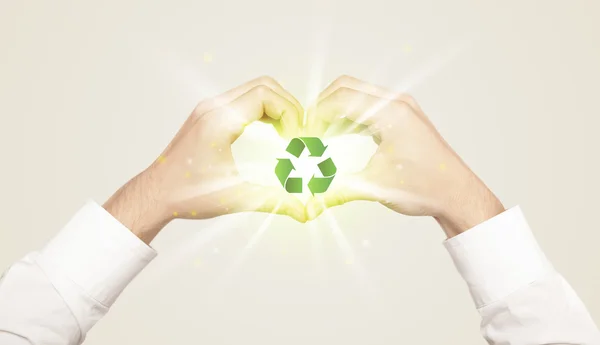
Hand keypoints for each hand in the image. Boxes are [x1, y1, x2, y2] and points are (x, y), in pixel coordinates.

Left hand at [104, 77, 306, 242]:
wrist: (155, 194)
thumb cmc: (188, 195)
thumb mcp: (237, 198)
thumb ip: (275, 201)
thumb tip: (306, 212)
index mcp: (220, 122)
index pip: (266, 95)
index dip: (290, 113)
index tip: (296, 138)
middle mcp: (213, 108)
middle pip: (264, 85)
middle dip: (288, 106)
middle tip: (297, 134)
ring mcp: (208, 108)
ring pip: (253, 89)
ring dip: (276, 106)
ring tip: (286, 134)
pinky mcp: (207, 114)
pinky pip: (242, 99)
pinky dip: (262, 109)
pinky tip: (269, 133)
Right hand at [305, 76, 504, 236]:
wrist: (456, 193)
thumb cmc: (425, 189)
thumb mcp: (374, 187)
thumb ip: (336, 188)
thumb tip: (307, 197)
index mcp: (391, 114)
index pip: (340, 99)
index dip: (315, 116)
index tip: (303, 135)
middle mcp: (397, 103)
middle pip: (345, 87)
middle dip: (321, 107)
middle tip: (308, 132)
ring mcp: (401, 106)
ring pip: (356, 93)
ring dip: (334, 110)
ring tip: (320, 135)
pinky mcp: (402, 114)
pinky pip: (367, 104)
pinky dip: (349, 115)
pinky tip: (339, 136)